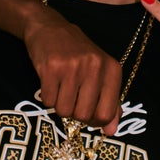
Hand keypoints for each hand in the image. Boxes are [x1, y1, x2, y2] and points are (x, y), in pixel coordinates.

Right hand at [23, 13, 123, 132]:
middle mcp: (95, 67)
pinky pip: (48, 101)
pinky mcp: (51, 68)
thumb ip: (110, 102)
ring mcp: (73, 67)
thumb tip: (111, 131)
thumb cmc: (78, 55)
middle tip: (71, 98)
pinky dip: (47, 97)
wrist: (50, 28)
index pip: (107, 113)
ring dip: (60, 105)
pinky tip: (51, 82)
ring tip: (61, 88)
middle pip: (84, 115)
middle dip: (75, 113)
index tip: (88, 114)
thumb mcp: (101, 73)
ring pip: (64, 111)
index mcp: (112, 70)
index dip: (95, 121)